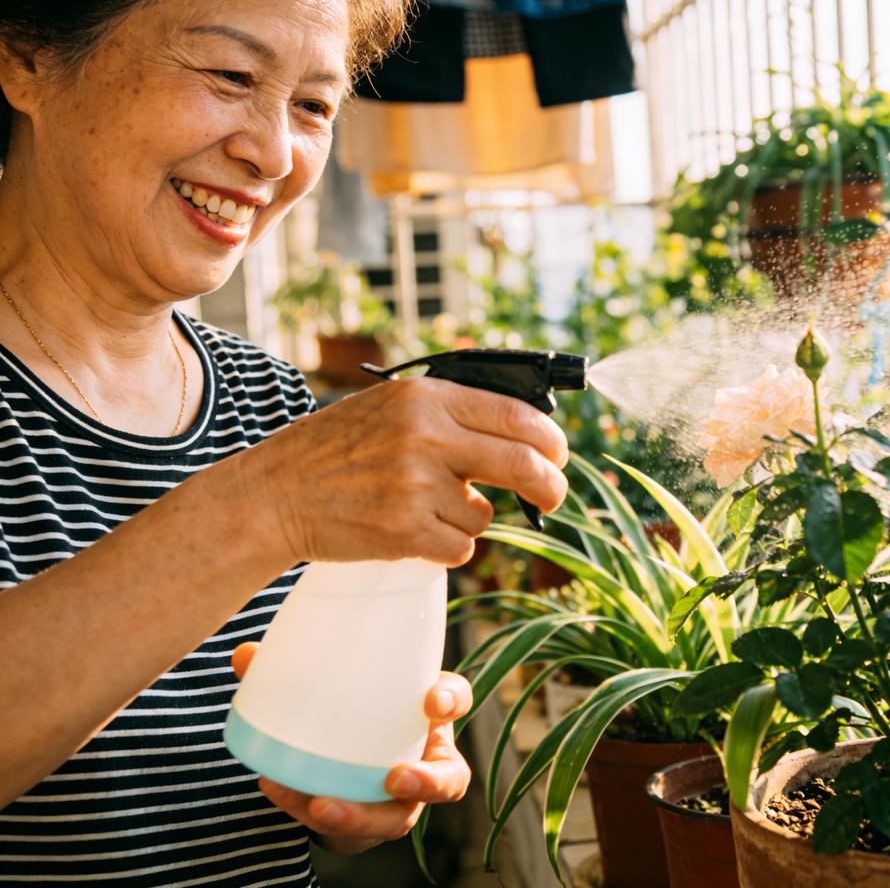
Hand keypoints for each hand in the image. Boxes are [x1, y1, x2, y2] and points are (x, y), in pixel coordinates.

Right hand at [224, 377, 569, 567]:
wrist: (274, 494)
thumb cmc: (335, 451)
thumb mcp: (390, 408)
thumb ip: (449, 415)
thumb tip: (523, 435)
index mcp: (426, 398)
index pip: (515, 414)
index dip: (549, 439)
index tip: (558, 455)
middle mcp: (426, 437)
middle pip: (521, 464)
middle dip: (549, 485)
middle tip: (554, 496)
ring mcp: (416, 486)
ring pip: (483, 514)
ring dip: (466, 518)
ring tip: (418, 507)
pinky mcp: (406, 531)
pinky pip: (460, 546)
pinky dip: (446, 545)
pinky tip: (408, 530)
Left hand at [230, 642, 472, 853]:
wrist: (343, 763)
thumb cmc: (349, 709)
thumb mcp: (337, 683)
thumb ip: (294, 668)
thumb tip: (245, 655)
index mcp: (425, 712)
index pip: (456, 698)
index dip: (450, 701)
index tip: (430, 702)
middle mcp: (424, 758)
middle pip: (448, 779)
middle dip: (426, 782)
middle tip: (393, 779)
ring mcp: (400, 800)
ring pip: (396, 818)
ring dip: (361, 815)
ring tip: (320, 805)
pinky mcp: (366, 824)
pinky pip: (348, 830)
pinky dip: (309, 811)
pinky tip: (280, 791)